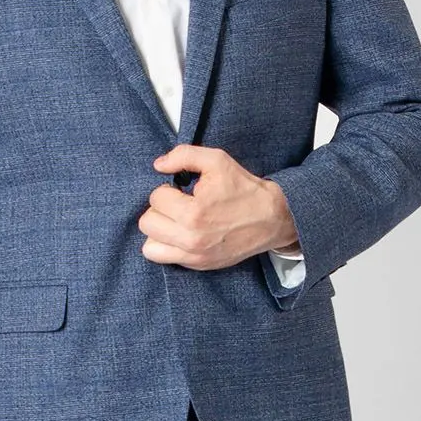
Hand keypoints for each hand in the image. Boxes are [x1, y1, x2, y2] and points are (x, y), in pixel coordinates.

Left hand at [139, 144, 299, 270]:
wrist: (272, 217)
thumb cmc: (244, 188)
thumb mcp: (216, 160)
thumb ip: (183, 155)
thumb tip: (158, 165)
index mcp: (194, 212)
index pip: (156, 198)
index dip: (168, 189)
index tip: (182, 190)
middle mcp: (191, 239)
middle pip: (147, 222)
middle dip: (160, 208)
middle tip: (178, 204)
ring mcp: (194, 256)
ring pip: (149, 245)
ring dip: (159, 229)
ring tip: (176, 220)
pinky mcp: (199, 265)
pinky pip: (161, 258)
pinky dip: (165, 245)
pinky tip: (180, 233)